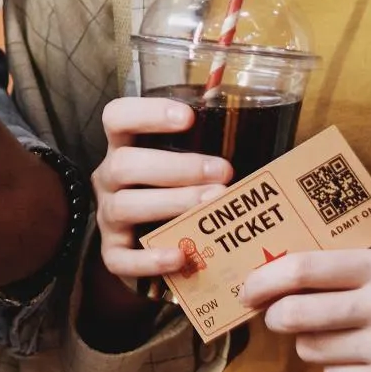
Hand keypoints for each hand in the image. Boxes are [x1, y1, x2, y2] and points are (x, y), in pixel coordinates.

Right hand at [78, 96, 236, 338]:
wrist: (146, 252)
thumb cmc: (174, 197)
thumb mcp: (182, 169)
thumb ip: (205, 153)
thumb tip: (263, 137)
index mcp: (123, 148)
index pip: (117, 117)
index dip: (147, 113)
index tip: (188, 118)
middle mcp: (109, 179)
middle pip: (124, 164)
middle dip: (177, 168)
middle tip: (223, 172)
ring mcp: (107, 218)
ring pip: (125, 206)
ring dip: (172, 203)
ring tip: (213, 204)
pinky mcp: (112, 255)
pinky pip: (122, 259)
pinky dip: (151, 259)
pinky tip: (181, 255)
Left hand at [242, 249, 370, 371]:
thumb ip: (327, 270)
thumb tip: (260, 281)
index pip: (302, 269)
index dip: (264, 281)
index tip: (246, 291)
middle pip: (295, 314)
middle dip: (276, 316)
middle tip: (277, 316)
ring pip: (309, 347)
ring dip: (309, 343)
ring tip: (338, 333)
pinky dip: (337, 368)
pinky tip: (361, 356)